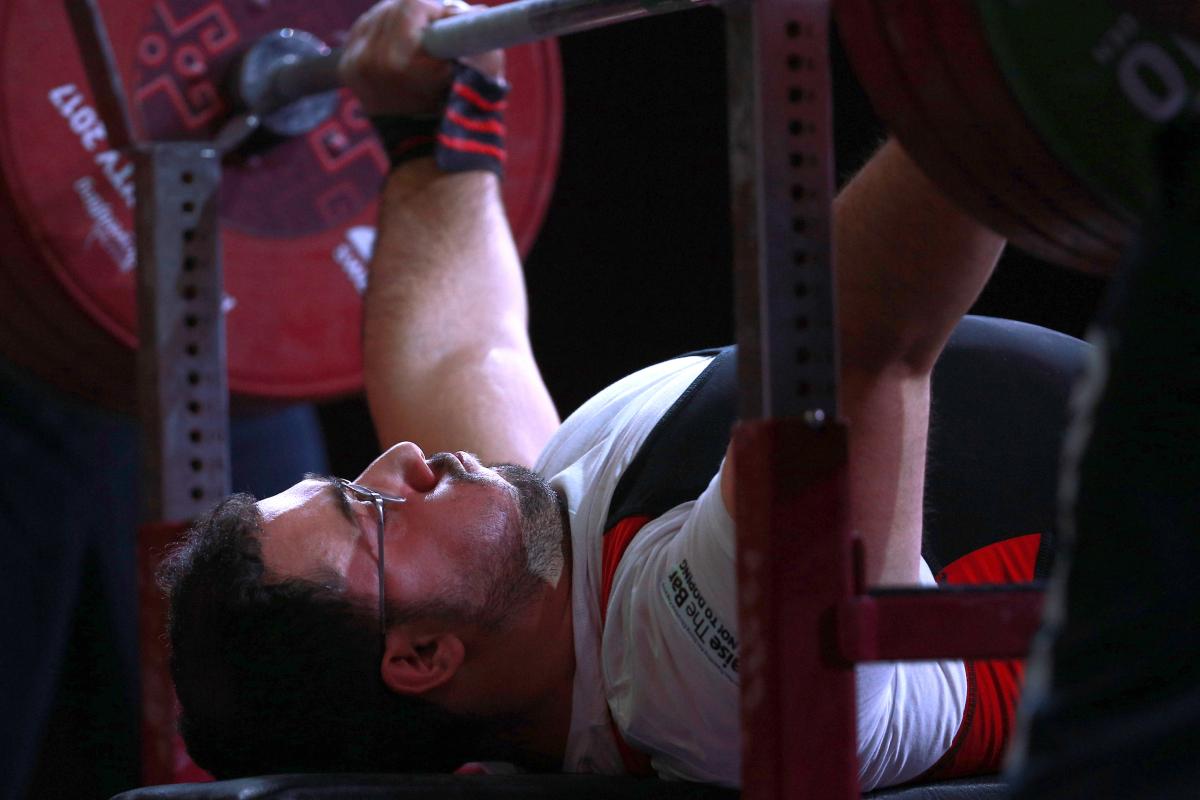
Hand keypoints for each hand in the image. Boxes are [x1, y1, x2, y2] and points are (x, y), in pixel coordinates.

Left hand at [339, 0, 504, 116]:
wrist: (429, 148)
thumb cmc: (464, 107)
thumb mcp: (483, 65)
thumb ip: (473, 26)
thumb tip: (456, 9)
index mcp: (397, 61)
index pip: (414, 4)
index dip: (437, 10)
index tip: (449, 22)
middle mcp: (369, 61)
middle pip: (392, 6)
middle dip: (419, 15)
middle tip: (438, 36)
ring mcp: (354, 65)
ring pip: (378, 16)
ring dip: (401, 23)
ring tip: (420, 47)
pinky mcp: (347, 68)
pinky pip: (365, 31)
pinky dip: (384, 34)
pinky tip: (400, 51)